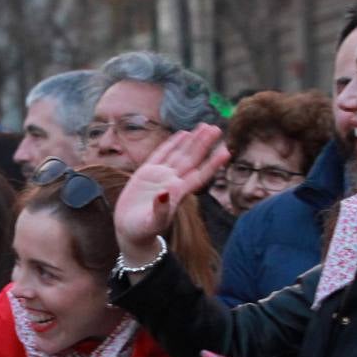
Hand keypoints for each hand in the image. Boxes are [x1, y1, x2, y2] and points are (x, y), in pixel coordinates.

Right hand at [114, 124, 226, 267]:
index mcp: (178, 193)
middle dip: (204, 144)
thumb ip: (160, 209)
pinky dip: (172, 144)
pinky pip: (161, 154)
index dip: (213, 164)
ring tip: (205, 126)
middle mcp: (172, 182)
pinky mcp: (146, 172)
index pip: (199, 176)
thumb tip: (165, 193)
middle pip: (192, 160)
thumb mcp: (151, 223)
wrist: (129, 230)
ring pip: (180, 154)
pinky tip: (183, 134)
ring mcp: (160, 176)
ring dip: (192, 141)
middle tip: (216, 128)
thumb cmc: (142, 230)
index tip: (226, 151)